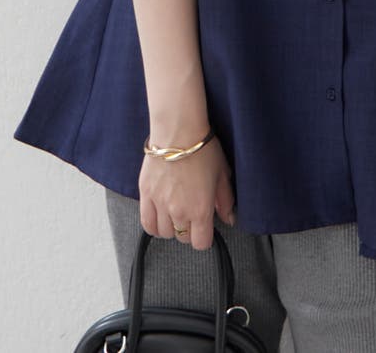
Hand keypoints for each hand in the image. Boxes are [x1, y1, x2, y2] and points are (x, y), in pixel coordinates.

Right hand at [138, 134, 235, 251]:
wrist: (178, 132)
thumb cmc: (203, 150)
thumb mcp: (222, 174)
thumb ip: (225, 200)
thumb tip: (229, 218)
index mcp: (200, 209)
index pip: (201, 243)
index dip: (205, 237)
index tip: (205, 228)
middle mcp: (179, 212)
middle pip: (182, 238)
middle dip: (189, 230)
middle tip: (192, 215)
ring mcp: (160, 204)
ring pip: (164, 232)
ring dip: (171, 227)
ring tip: (176, 213)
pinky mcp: (146, 195)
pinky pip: (146, 222)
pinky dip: (154, 224)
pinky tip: (160, 216)